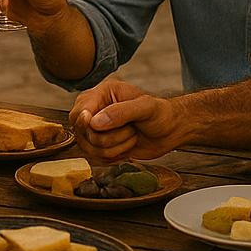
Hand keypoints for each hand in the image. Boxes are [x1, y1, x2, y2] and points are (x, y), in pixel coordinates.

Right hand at [69, 79, 183, 161]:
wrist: (170, 131)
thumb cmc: (161, 114)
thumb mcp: (146, 107)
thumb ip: (121, 112)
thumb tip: (94, 122)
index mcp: (103, 93)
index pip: (80, 111)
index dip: (85, 122)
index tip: (98, 127)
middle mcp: (95, 110)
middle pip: (83, 131)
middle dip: (109, 136)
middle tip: (130, 130)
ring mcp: (96, 129)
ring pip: (90, 147)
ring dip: (115, 147)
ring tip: (131, 136)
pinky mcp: (101, 145)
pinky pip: (97, 157)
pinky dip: (114, 156)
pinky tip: (127, 146)